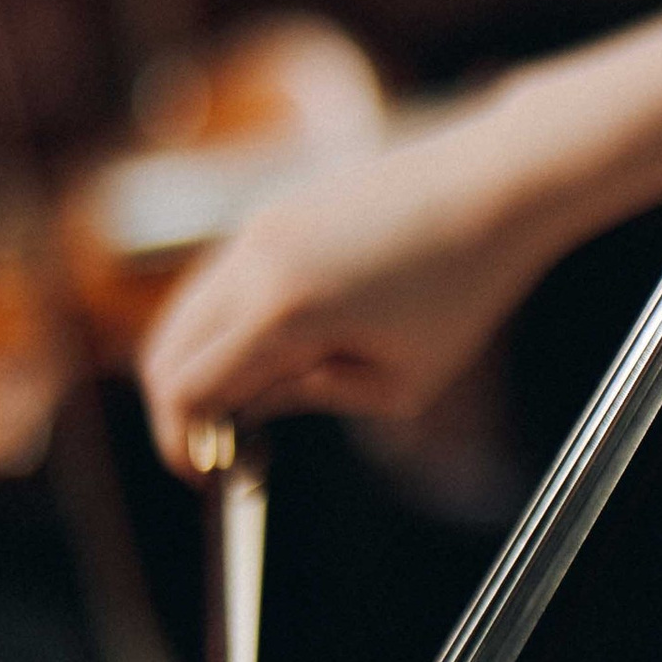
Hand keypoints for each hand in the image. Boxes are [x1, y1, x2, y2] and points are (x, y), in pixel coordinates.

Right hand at [139, 108, 547, 471]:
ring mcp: (259, 227)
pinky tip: (271, 351)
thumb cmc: (464, 288)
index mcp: (280, 311)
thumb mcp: (399, 380)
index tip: (207, 474)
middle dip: (178, 408)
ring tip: (252, 400)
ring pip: (187, 309)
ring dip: (197, 360)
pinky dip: (222, 321)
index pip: (185, 390)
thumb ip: (313, 398)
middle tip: (218, 447)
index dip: (182, 443)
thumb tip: (249, 409)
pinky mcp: (276, 210)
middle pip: (166, 350)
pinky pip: (221, 277)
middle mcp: (254, 261)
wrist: (495, 187)